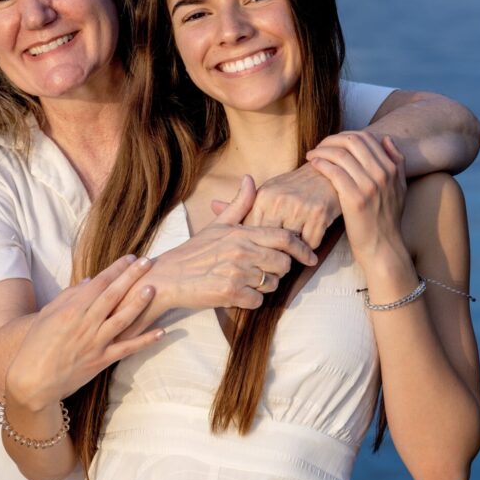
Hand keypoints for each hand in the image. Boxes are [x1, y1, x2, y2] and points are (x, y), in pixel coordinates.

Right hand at [4, 255, 163, 410]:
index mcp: (72, 310)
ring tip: (154, 288)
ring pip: (122, 319)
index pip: (99, 283)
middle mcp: (86, 323)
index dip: (116, 269)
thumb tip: (91, 280)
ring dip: (139, 303)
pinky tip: (161, 331)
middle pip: (113, 295)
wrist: (33, 380)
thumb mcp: (47, 315)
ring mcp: (96, 343)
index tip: (130, 258)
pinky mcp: (102, 361)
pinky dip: (145, 340)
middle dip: (132, 277)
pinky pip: (127, 348)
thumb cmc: (36, 345)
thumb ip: (68, 296)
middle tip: (148, 262)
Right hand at [148, 176, 317, 312]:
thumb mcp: (218, 225)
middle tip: (266, 272)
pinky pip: (257, 301)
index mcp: (241, 233)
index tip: (311, 257)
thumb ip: (239, 204)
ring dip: (264, 287)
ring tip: (246, 282)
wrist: (168, 277)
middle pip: (283, 263)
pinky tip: (237, 294)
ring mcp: (236, 272)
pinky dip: (251, 301)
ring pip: (272, 283)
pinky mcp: (230, 292)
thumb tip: (250, 179)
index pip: (284, 237)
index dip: (302, 248)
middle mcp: (241, 250)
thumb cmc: (193, 252)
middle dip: (280, 271)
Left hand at [211, 164, 341, 248]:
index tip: (255, 255)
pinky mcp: (319, 215)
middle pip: (269, 241)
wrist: (327, 174)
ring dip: (291, 252)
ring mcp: (300, 207)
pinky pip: (310, 243)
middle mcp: (279, 201)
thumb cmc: (293, 187)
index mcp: (262, 197)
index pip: (251, 231)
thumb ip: (241, 204)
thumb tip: (212, 205)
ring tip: (290, 254)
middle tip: (272, 264)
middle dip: (271, 254)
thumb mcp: (266, 192)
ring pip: (290, 245)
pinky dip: (310, 247)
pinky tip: (309, 241)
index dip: (253, 247)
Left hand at [306, 131, 407, 263]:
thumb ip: (397, 162)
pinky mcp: (355, 199)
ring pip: (341, 154)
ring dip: (322, 150)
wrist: (382, 246)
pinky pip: (334, 172)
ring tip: (311, 155)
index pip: (366, 137)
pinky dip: (321, 164)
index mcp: (391, 169)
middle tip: (319, 147)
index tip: (332, 143)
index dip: (344, 135)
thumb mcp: (400, 188)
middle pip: (352, 141)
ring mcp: (369, 186)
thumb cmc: (386, 218)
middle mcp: (382, 174)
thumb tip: (386, 139)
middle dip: (331, 139)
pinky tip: (313, 164)